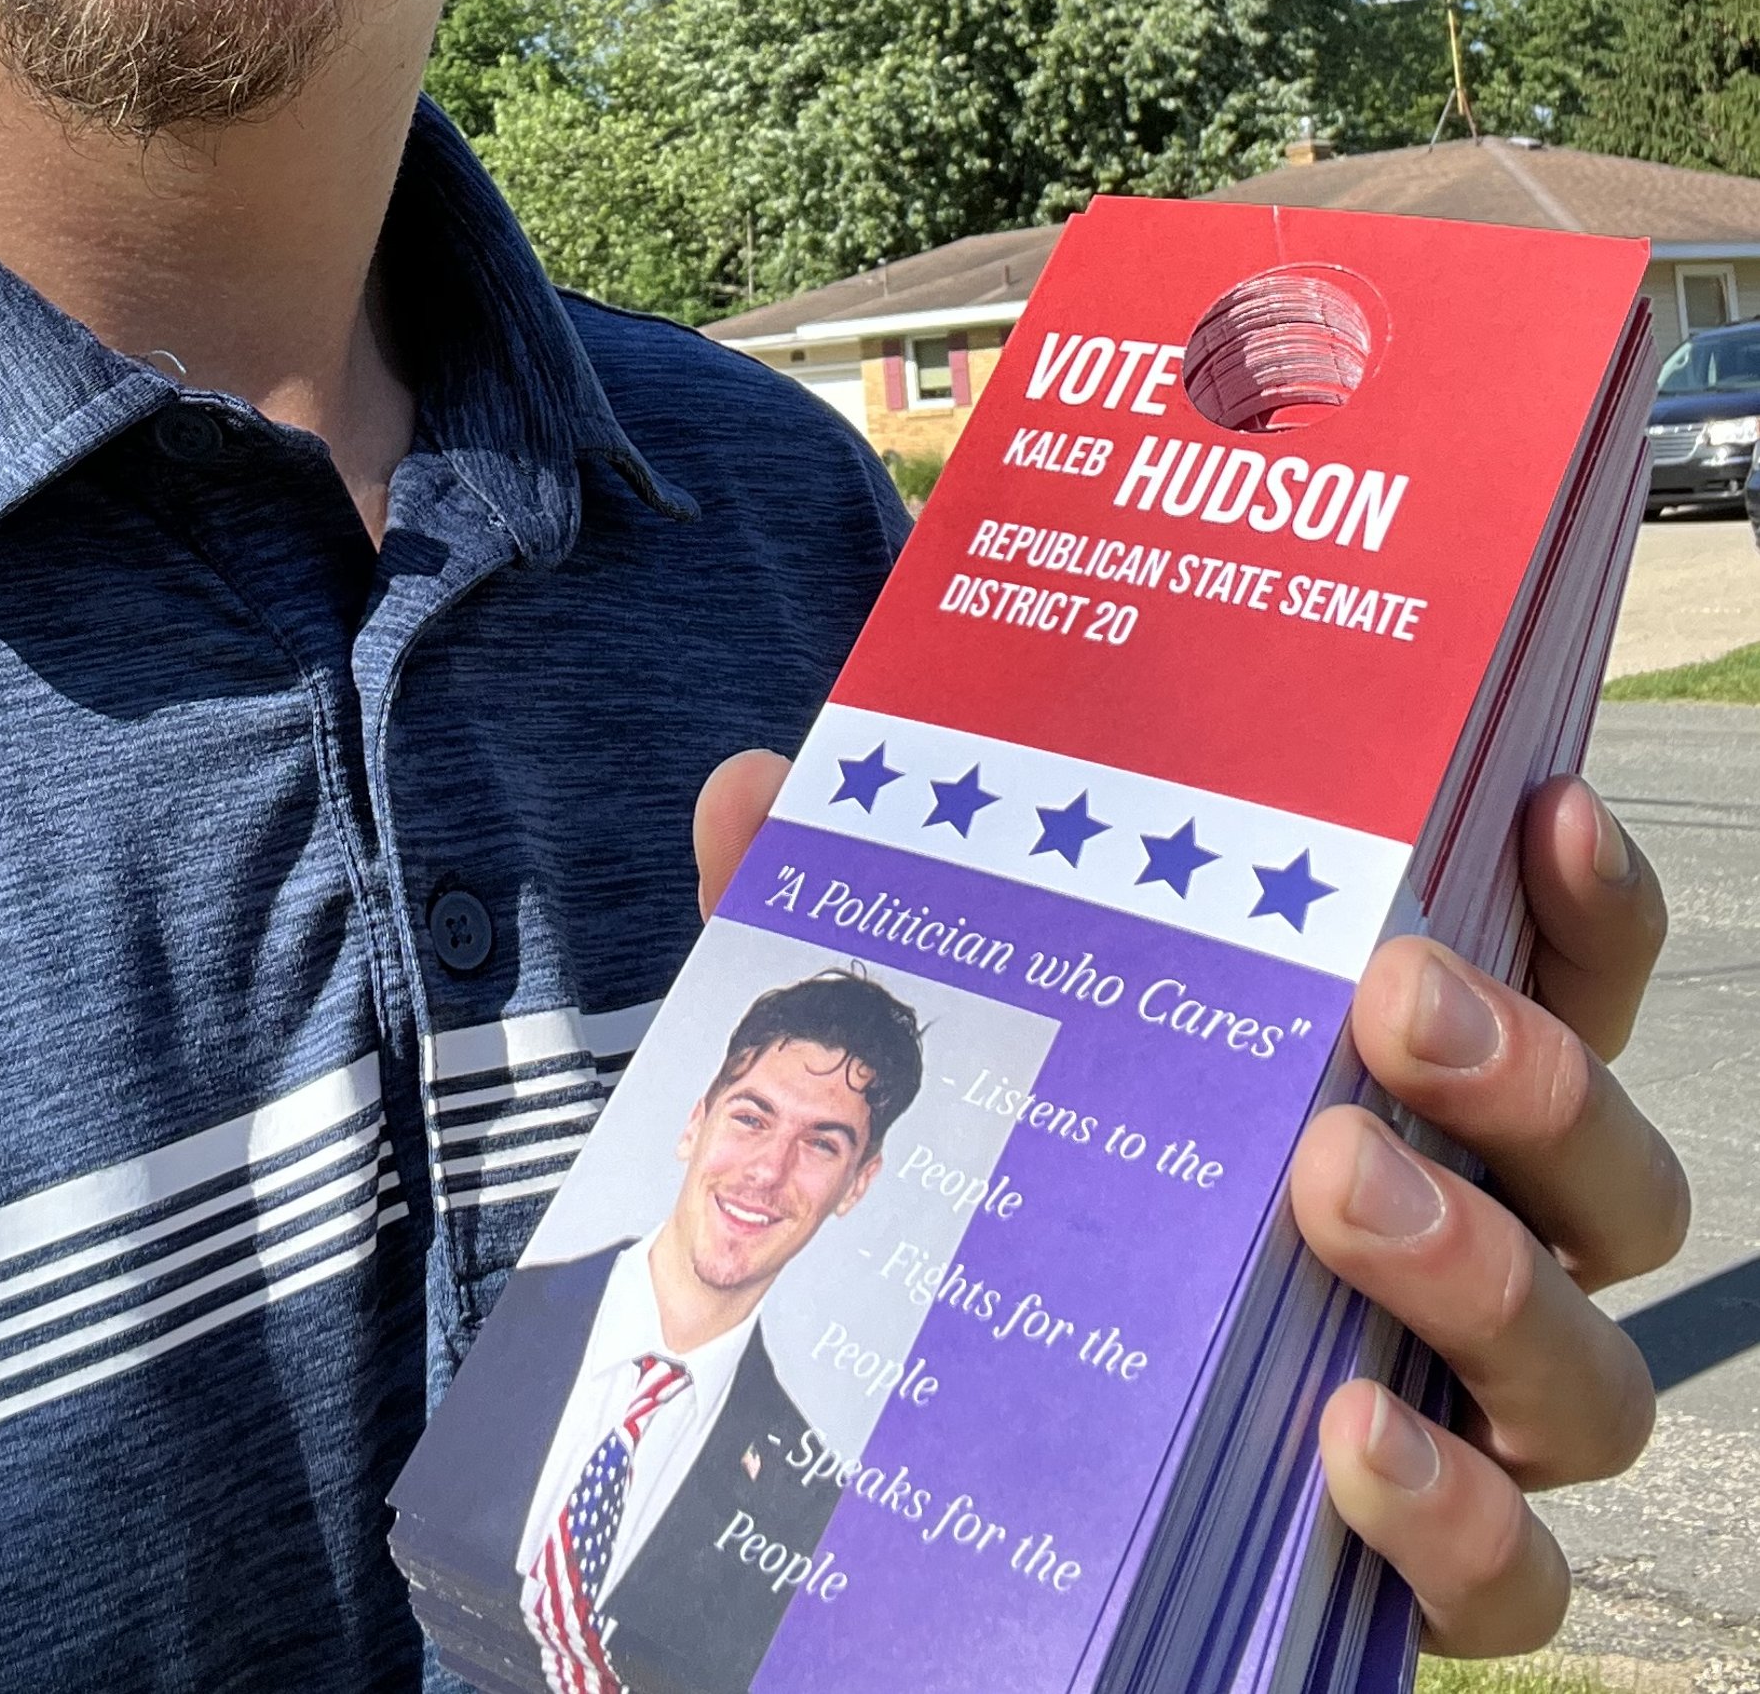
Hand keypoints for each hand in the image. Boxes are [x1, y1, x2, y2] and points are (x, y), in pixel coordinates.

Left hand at [690, 756, 1688, 1657]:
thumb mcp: (953, 1052)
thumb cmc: (1039, 1210)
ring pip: (1593, 1372)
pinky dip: (1458, 1513)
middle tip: (1392, 1002)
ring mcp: (1471, 1423)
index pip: (1564, 990)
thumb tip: (752, 785)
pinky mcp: (1425, 1574)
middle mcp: (1481, 1254)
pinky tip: (1351, 1435)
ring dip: (1483, 1268)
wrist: (985, 1490)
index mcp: (1410, 1104)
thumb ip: (868, 921)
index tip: (1539, 803)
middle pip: (1612, 1176)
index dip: (1586, 904)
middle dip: (1533, 1074)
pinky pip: (1517, 1578)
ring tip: (1332, 1190)